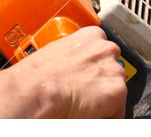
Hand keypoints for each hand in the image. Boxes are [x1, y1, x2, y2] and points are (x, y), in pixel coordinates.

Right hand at [0, 26, 126, 118]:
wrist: (33, 89)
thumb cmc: (37, 74)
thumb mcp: (58, 51)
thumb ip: (75, 54)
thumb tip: (77, 67)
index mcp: (92, 35)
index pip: (103, 52)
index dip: (93, 67)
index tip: (85, 76)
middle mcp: (107, 49)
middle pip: (112, 69)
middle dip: (100, 81)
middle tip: (82, 92)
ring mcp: (114, 70)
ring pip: (115, 89)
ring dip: (102, 98)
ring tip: (81, 103)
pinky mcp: (116, 91)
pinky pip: (117, 110)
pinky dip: (105, 115)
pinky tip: (86, 112)